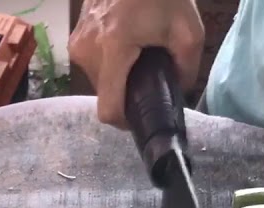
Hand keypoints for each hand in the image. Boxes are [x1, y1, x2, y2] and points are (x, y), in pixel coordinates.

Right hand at [68, 0, 203, 127]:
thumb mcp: (188, 31)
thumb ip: (186, 70)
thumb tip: (179, 94)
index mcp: (114, 49)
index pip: (109, 109)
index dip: (126, 121)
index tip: (141, 115)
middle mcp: (88, 50)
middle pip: (106, 95)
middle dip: (127, 92)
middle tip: (150, 74)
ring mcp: (77, 42)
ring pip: (98, 80)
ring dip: (118, 77)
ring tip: (139, 55)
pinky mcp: (75, 36)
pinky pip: (93, 63)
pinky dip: (110, 62)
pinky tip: (127, 43)